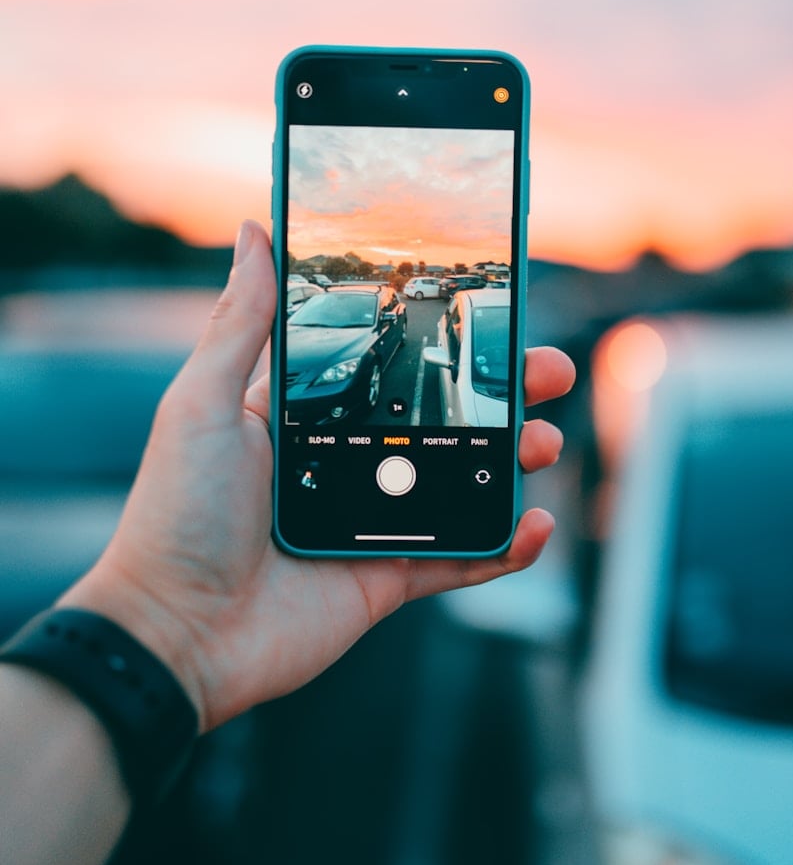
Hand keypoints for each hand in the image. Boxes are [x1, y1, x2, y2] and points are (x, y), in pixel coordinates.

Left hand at [63, 221, 574, 732]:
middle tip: (546, 371)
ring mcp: (371, 521)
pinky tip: (535, 524)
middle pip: (443, 420)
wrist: (174, 632)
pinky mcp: (386, 578)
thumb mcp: (203, 401)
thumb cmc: (175, 512)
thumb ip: (242, 321)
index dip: (441, 341)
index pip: (390, 366)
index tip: (490, 312)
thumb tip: (253, 232)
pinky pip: (460, 560)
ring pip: (462, 483)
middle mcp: (346, 463)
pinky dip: (504, 548)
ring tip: (542, 442)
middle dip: (501, 393)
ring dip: (513, 461)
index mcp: (307, 416)